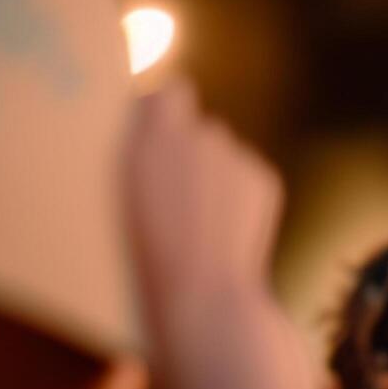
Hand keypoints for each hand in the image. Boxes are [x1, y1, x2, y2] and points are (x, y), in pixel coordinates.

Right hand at [121, 80, 282, 330]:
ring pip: (227, 155)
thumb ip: (142, 150)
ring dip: (218, 176)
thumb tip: (153, 113)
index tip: (160, 129)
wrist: (201, 294)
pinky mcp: (263, 178)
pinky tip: (226, 232)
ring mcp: (236, 156)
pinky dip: (241, 198)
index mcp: (152, 139)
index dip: (167, 111)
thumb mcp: (124, 199)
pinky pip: (249, 176)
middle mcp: (199, 135)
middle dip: (193, 152)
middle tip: (179, 197)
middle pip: (202, 129)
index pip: (169, 94)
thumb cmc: (147, 256)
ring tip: (202, 223)